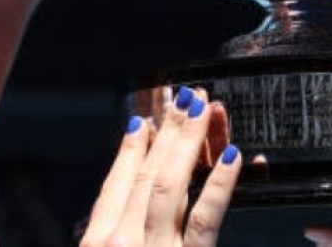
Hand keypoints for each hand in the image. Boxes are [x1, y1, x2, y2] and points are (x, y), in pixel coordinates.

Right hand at [80, 86, 242, 246]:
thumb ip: (110, 234)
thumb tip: (124, 212)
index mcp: (97, 240)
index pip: (116, 184)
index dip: (131, 148)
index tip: (143, 121)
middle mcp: (123, 238)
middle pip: (146, 174)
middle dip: (167, 131)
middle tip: (184, 98)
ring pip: (171, 184)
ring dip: (188, 140)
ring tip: (203, 108)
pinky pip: (205, 218)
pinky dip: (219, 183)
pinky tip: (233, 156)